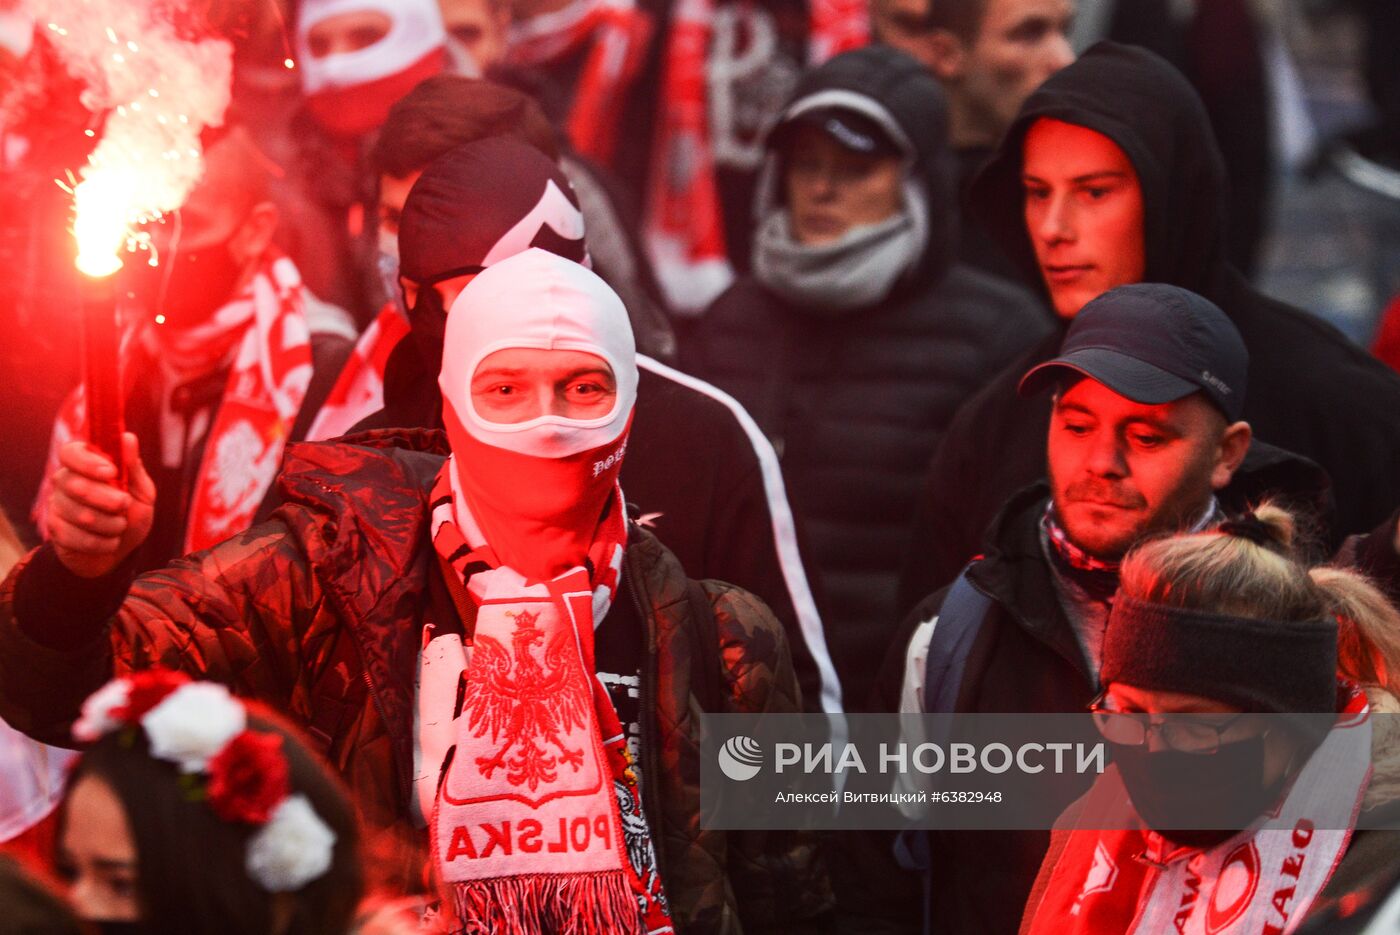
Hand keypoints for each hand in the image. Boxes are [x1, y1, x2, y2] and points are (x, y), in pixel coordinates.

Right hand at [48, 433, 154, 577]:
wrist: (120, 550)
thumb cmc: (130, 513)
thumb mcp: (141, 491)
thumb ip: (133, 467)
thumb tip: (127, 437)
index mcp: (84, 464)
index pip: (71, 452)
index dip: (89, 462)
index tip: (111, 473)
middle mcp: (64, 481)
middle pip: (75, 485)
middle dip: (109, 500)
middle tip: (124, 504)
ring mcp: (56, 505)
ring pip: (81, 515)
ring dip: (111, 524)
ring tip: (120, 525)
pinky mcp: (55, 530)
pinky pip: (77, 537)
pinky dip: (103, 543)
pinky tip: (109, 541)